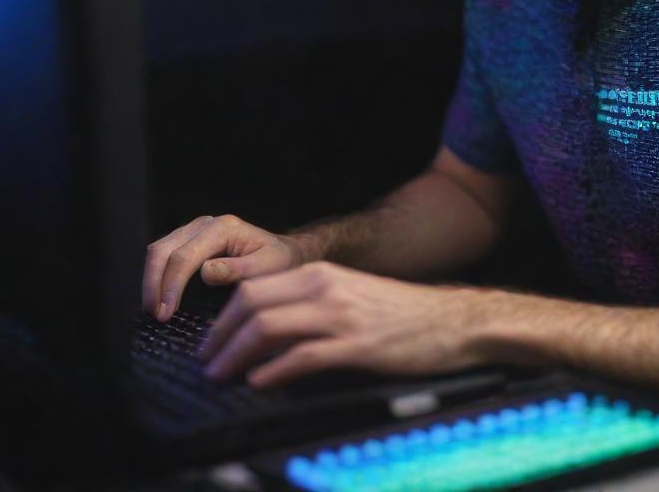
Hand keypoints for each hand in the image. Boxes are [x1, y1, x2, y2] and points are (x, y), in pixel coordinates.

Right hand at [142, 214, 313, 320]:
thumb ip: (240, 269)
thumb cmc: (279, 262)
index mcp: (223, 228)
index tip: (166, 315)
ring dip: (151, 280)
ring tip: (154, 310)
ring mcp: (194, 230)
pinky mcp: (189, 240)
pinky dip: (156, 275)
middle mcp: (205, 223)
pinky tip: (159, 298)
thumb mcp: (269, 267)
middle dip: (154, 284)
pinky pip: (163, 254)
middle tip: (155, 316)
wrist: (285, 254)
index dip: (171, 286)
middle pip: (163, 250)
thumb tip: (206, 271)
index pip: (184, 256)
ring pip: (158, 250)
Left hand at [197, 261, 492, 387]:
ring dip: (236, 354)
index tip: (212, 341)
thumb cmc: (400, 314)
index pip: (254, 287)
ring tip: (222, 376)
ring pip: (268, 327)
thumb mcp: (350, 296)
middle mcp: (325, 288)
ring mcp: (340, 316)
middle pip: (252, 303)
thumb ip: (311, 306)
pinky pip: (302, 356)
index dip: (224, 317)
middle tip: (208, 361)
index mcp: (321, 275)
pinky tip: (259, 383)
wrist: (450, 321)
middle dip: (220, 335)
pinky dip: (273, 371)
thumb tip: (267, 332)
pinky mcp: (356, 345)